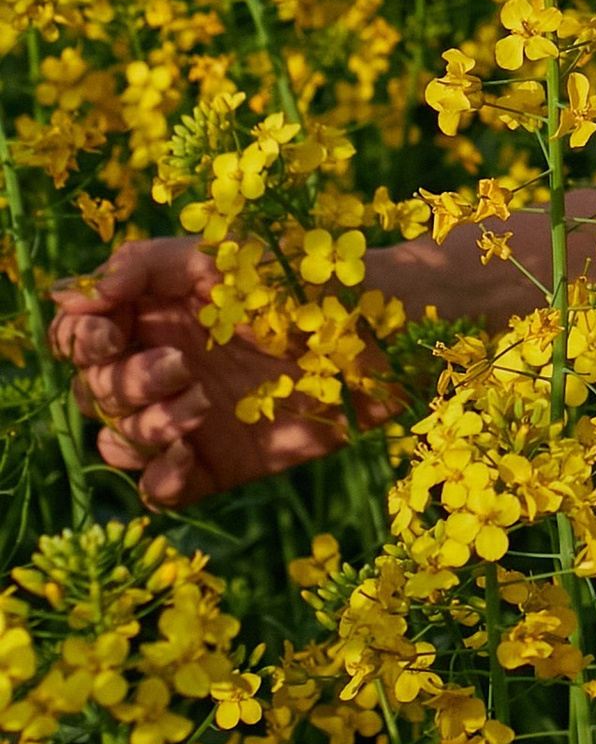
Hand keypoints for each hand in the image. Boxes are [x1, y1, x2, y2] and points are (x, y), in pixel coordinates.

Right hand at [49, 238, 353, 508]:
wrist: (385, 335)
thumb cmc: (310, 281)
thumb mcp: (228, 255)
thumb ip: (144, 264)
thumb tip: (63, 292)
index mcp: (154, 315)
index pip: (80, 338)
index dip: (80, 340)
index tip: (107, 335)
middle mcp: (161, 368)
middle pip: (93, 392)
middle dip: (126, 383)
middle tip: (182, 368)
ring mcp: (186, 419)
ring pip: (119, 441)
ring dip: (144, 427)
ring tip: (201, 406)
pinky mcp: (216, 463)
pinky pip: (158, 488)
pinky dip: (160, 478)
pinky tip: (187, 455)